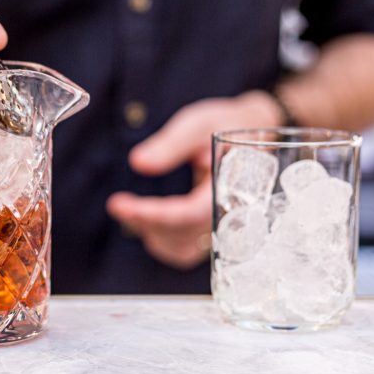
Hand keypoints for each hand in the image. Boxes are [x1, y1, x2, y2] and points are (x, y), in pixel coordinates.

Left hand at [106, 92, 280, 268]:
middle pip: (184, 235)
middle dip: (146, 223)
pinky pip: (187, 250)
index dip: (154, 213)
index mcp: (235, 185)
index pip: (190, 213)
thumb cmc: (227, 123)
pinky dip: (163, 242)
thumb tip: (138, 163)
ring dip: (152, 234)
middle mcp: (233, 213)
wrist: (255, 130)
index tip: (119, 204)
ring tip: (129, 211)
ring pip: (184, 249)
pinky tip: (146, 223)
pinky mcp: (216, 231)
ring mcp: (226, 226)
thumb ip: (171, 144)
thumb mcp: (200, 123)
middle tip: (118, 204)